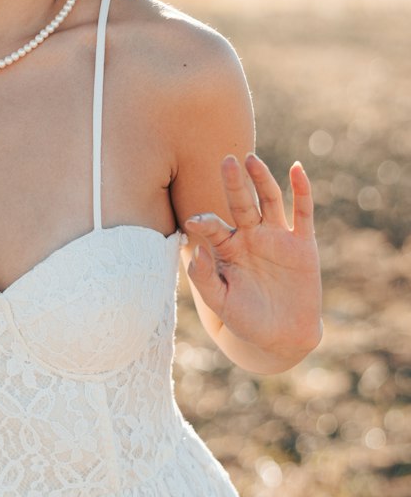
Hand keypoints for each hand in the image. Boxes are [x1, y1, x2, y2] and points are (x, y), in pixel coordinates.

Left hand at [182, 154, 322, 361]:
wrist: (281, 337)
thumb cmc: (244, 318)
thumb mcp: (220, 302)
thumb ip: (205, 279)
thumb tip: (196, 253)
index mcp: (227, 247)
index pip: (214, 227)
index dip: (205, 223)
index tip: (194, 222)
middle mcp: (250, 236)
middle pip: (241, 203)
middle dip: (234, 183)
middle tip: (225, 160)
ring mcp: (277, 237)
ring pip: (269, 200)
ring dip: (262, 179)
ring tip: (251, 159)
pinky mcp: (303, 244)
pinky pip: (303, 212)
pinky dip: (302, 190)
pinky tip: (297, 169)